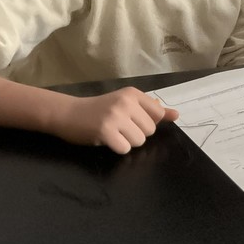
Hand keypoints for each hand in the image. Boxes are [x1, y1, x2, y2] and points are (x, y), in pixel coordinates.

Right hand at [52, 87, 178, 153]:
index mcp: (133, 94)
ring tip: (113, 133)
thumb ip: (152, 110)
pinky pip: (124, 149)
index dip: (147, 123)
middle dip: (136, 134)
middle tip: (119, 127)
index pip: (158, 115)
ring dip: (127, 142)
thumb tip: (176, 115)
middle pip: (150, 131)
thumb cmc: (99, 110)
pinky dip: (117, 148)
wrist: (67, 113)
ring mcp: (115, 116)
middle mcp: (126, 102)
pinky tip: (106, 139)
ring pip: (139, 141)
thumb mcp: (127, 104)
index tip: (131, 119)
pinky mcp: (105, 131)